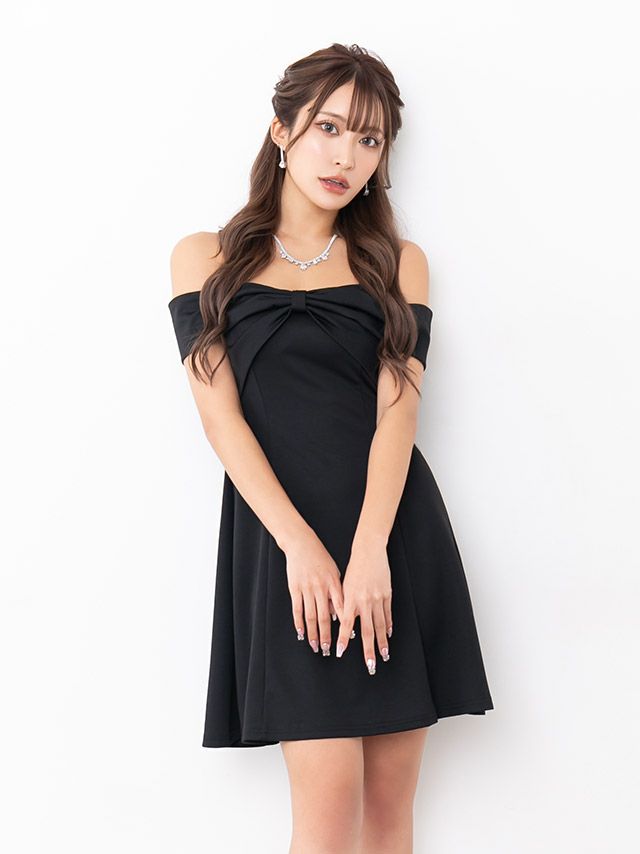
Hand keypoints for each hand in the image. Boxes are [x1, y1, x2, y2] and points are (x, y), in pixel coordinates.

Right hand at [283, 529, 344, 656]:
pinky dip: (299, 623)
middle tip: (327, 650)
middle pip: (325, 617)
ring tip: (315, 646)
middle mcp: (321, 588)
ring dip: (313, 634)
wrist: (301, 543)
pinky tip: (301, 633)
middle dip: (326, 636)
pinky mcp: (294, 588)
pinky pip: (297, 609)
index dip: (344, 626)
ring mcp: (307, 588)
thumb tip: (338, 614)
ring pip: (310, 616)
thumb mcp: (334, 572)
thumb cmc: (320, 558)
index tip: (345, 640)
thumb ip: (338, 592)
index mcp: (334, 583)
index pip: (341, 609)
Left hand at [335, 539, 392, 673]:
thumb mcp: (344, 586)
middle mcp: (364, 601)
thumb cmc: (354, 568)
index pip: (346, 625)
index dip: (343, 640)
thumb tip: (344, 624)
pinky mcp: (387, 594)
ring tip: (383, 655)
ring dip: (382, 643)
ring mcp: (378, 598)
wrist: (369, 551)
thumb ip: (343, 605)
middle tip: (370, 666)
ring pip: (380, 626)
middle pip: (367, 631)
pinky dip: (388, 626)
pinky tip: (388, 635)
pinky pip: (388, 614)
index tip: (340, 653)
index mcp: (350, 598)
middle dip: (368, 650)